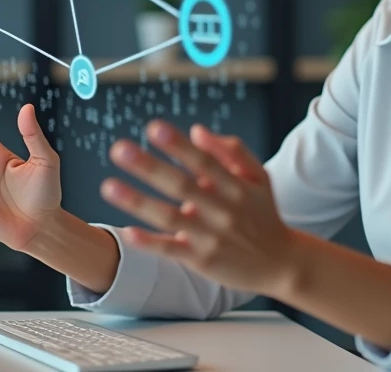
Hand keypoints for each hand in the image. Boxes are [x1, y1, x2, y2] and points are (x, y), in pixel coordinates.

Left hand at [101, 120, 299, 298]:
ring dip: (137, 202)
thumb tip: (197, 130)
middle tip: (119, 148)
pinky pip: (171, 250)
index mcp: (235, 185)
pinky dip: (150, 242)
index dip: (179, 145)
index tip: (153, 127)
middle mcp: (222, 210)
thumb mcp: (259, 177)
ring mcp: (210, 237)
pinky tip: (127, 231)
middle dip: (149, 167)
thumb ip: (232, 150)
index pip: (203, 161)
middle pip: (181, 185)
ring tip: (108, 186)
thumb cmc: (265, 214)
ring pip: (169, 218)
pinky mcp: (202, 261)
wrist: (281, 263)